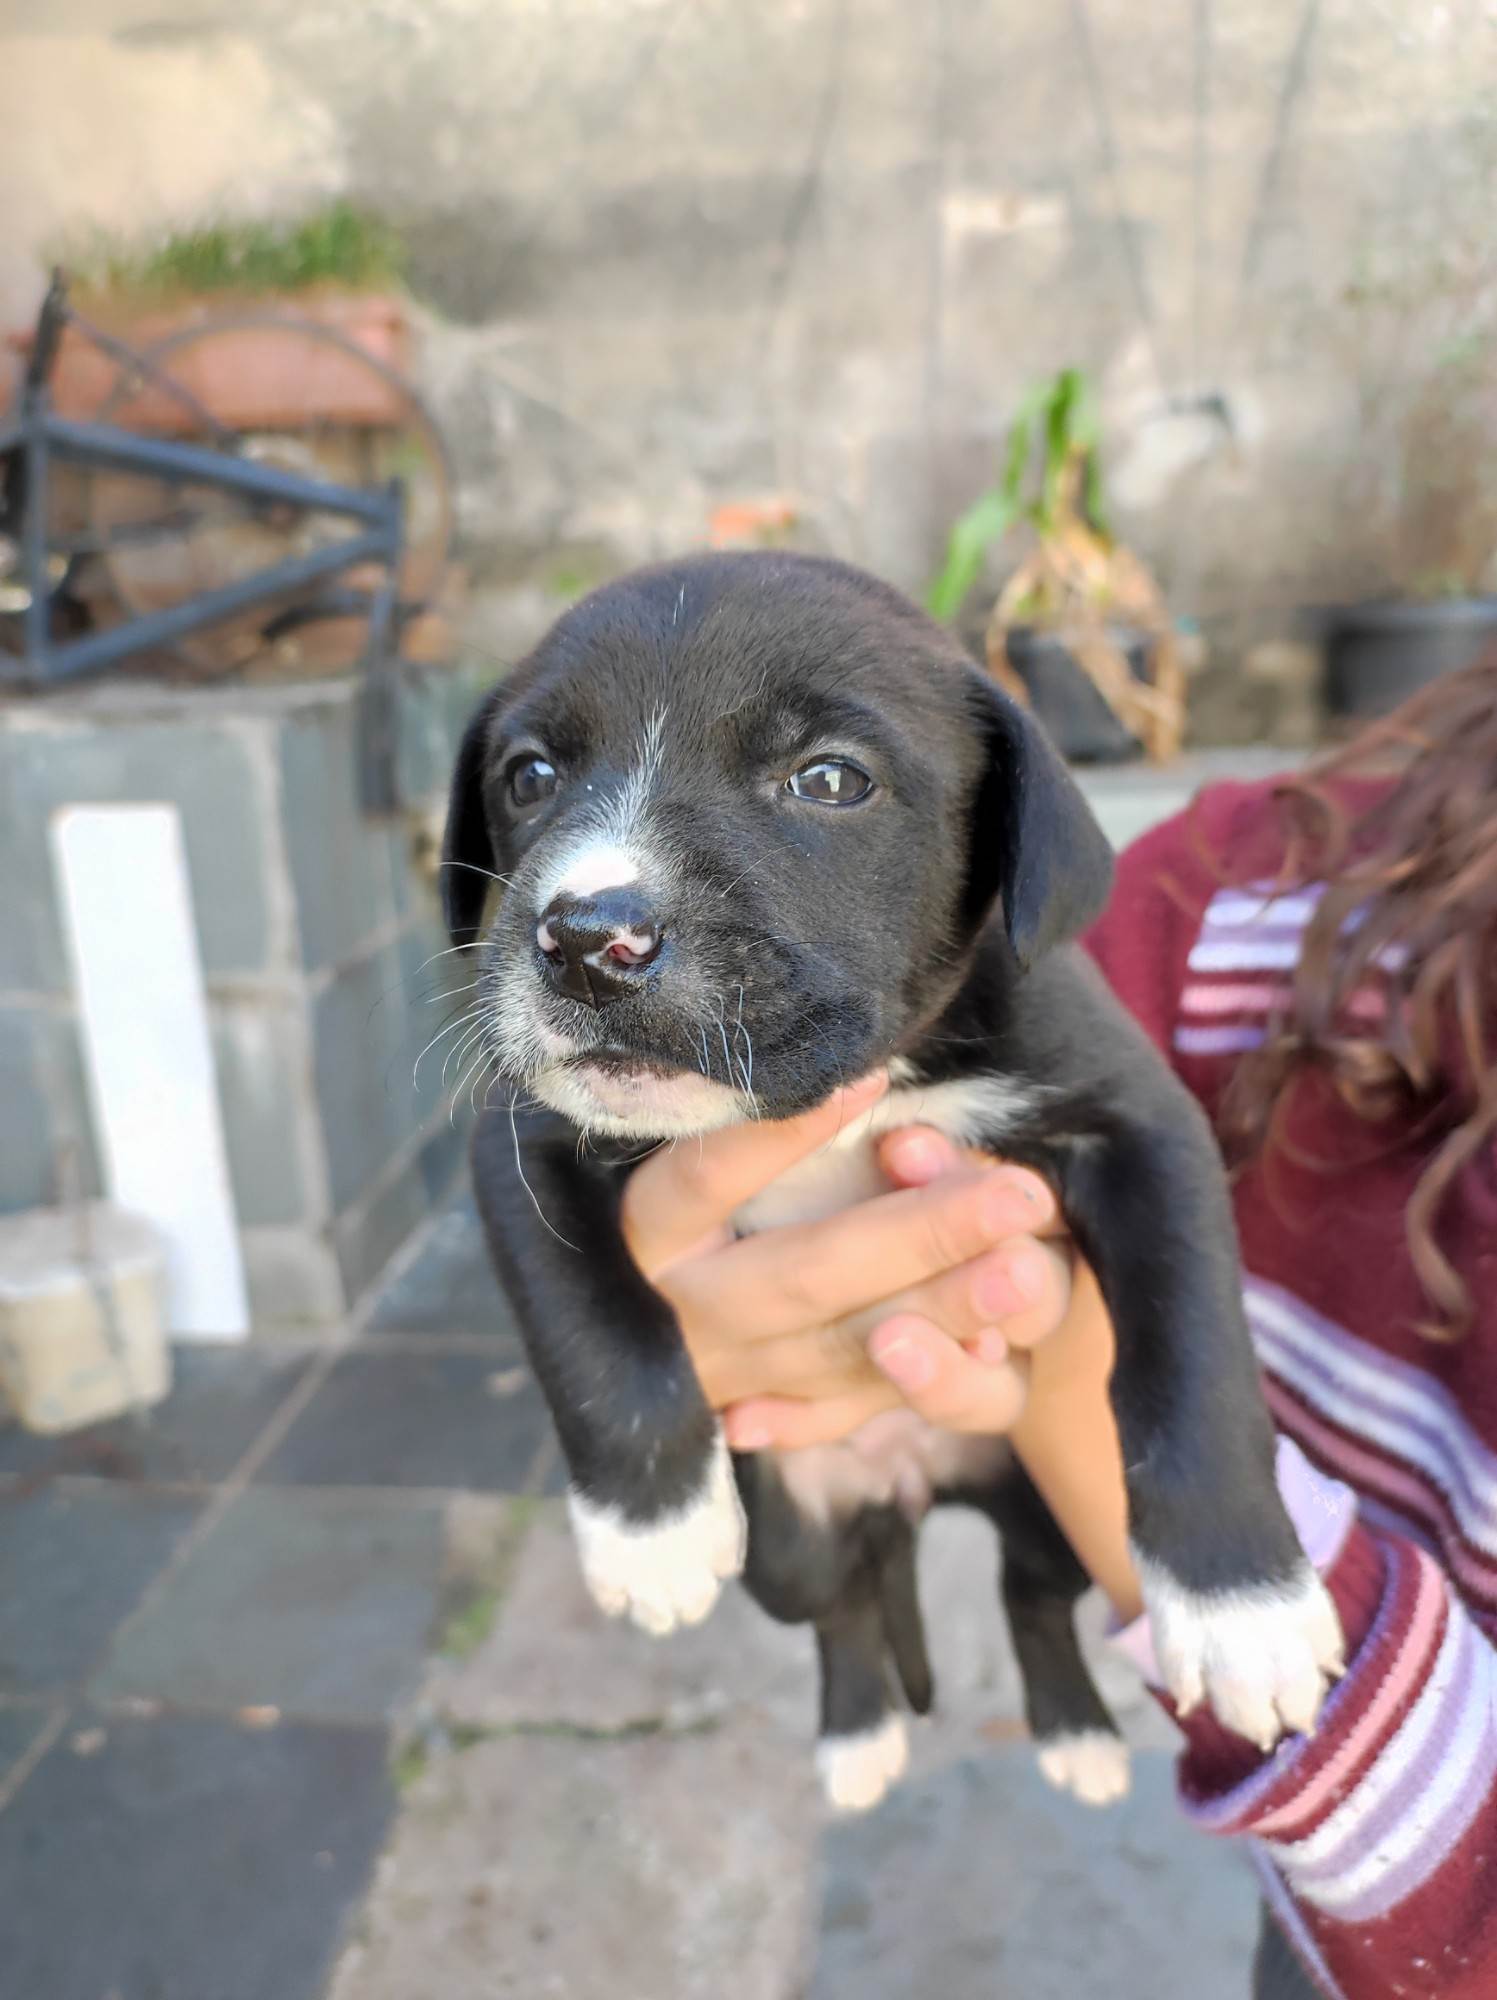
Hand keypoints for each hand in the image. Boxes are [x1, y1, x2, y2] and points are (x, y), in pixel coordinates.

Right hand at [619, 1077, 1076, 1448]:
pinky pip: (855, 1409)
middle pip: (806, 1273)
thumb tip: (858, 1077)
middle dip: (921, 1237)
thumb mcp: (678, 1160)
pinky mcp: (765, 1421)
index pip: (705, 1178)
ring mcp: (724, 1381)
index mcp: (646, 1232)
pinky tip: (992, 1347)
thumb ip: (753, 1132)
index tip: (872, 1075)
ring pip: (844, 1351)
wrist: (615, 1330)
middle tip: (1018, 1195)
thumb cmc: (674, 1210)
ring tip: (1025, 1269)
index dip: (782, 1134)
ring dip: (944, 1312)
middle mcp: (681, 1314)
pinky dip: (925, 1385)